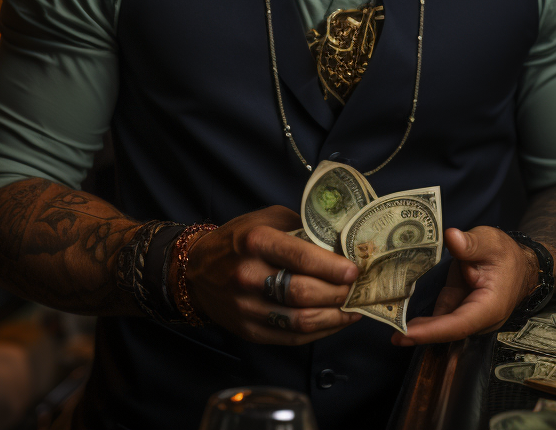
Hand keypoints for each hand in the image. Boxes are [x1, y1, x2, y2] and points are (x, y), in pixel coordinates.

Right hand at [186, 205, 361, 343]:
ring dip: (334, 317)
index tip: (354, 271)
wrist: (197, 269)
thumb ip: (301, 228)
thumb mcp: (267, 219)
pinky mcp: (248, 330)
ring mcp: (246, 307)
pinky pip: (291, 337)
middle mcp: (248, 275)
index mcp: (255, 241)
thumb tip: (341, 243)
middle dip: (338, 294)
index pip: (301, 258)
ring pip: (300, 321)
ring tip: (353, 308)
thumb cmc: (239, 239)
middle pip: (303, 293)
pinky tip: (334, 321)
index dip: (333, 267)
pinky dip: (318, 332)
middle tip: (358, 289)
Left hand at [391, 226, 537, 346]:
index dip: (434, 330)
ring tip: (391, 328)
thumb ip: (470, 243)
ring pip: (442, 325)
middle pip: (448, 330)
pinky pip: (441, 316)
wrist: (517, 263)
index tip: (409, 334)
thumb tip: (452, 238)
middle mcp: (479, 318)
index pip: (459, 324)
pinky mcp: (458, 307)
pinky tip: (402, 318)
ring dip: (419, 329)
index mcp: (489, 306)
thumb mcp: (489, 242)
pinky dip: (423, 319)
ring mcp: (468, 314)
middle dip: (421, 334)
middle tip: (393, 336)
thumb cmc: (505, 253)